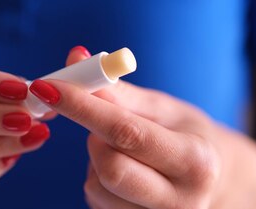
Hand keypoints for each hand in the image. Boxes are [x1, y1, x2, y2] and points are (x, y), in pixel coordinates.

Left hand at [29, 47, 228, 207]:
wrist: (206, 181)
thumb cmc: (183, 135)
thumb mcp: (161, 109)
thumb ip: (117, 91)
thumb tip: (75, 59)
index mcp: (197, 163)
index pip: (128, 133)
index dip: (83, 108)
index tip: (48, 87)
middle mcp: (180, 202)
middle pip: (110, 168)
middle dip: (94, 137)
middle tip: (101, 123)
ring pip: (95, 186)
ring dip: (95, 158)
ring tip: (121, 149)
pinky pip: (94, 200)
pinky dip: (97, 178)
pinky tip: (122, 170)